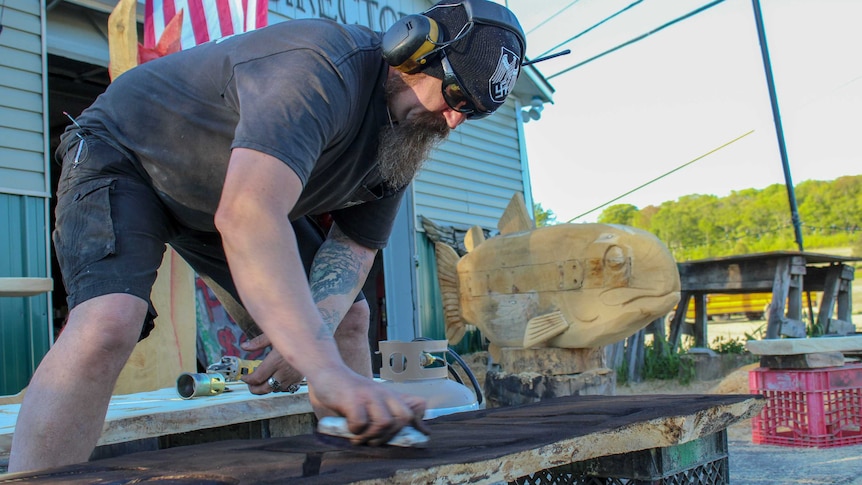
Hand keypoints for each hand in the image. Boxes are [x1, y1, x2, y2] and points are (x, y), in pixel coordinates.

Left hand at [240, 333, 303, 393]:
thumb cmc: (293, 333)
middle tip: (250, 386)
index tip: (244, 377)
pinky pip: (287, 388)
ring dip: (267, 388)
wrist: (313, 339)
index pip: (258, 377)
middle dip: (255, 389)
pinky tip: (276, 382)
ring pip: (276, 389)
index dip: (248, 379)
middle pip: (266, 388)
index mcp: (276, 361)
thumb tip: (244, 346)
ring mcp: (293, 376)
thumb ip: (258, 342)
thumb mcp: (274, 335)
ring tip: (262, 384)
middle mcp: (284, 371)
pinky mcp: (300, 377)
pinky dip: (279, 387)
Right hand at [308, 368, 428, 445]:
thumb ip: (386, 410)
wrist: (327, 372)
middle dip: (390, 434)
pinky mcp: (352, 400)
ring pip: (384, 422)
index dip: (417, 424)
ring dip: (371, 435)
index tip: (420, 435)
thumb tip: (407, 427)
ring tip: (359, 437)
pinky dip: (355, 431)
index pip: (412, 409)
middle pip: (402, 418)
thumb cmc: (349, 392)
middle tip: (374, 440)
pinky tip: (348, 428)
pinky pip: (361, 423)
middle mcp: (382, 394)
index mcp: (388, 395)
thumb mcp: (371, 398)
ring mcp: (368, 396)